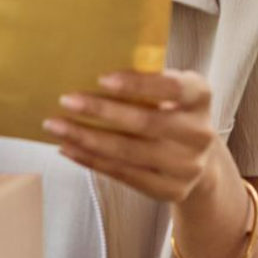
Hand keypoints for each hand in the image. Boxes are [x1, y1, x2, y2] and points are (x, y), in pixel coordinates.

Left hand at [44, 69, 225, 204]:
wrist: (201, 162)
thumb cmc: (173, 113)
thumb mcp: (171, 92)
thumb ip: (147, 81)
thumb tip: (89, 67)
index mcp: (200, 98)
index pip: (172, 87)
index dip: (137, 84)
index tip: (101, 78)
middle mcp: (199, 133)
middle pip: (145, 122)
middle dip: (100, 111)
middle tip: (66, 100)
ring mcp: (187, 167)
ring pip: (128, 152)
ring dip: (86, 138)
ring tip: (55, 126)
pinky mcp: (171, 191)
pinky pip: (123, 175)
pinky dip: (91, 160)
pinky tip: (68, 147)